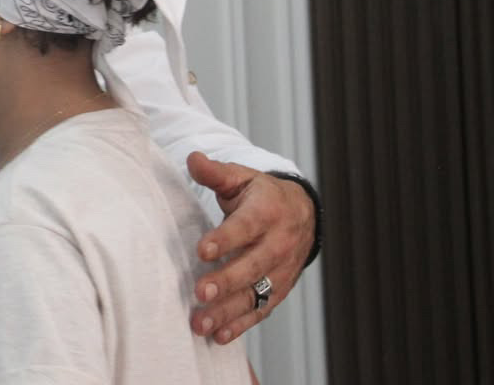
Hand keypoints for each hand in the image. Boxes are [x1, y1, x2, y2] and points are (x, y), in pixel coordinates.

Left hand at [186, 152, 314, 344]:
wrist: (301, 213)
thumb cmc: (260, 194)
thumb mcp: (240, 177)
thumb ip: (214, 172)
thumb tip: (193, 159)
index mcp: (268, 211)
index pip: (246, 227)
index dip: (225, 239)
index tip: (202, 250)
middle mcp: (279, 243)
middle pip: (253, 265)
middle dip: (227, 281)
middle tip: (200, 293)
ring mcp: (281, 269)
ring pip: (256, 293)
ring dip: (229, 311)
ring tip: (201, 323)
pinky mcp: (279, 289)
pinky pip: (262, 310)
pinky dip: (242, 324)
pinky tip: (219, 335)